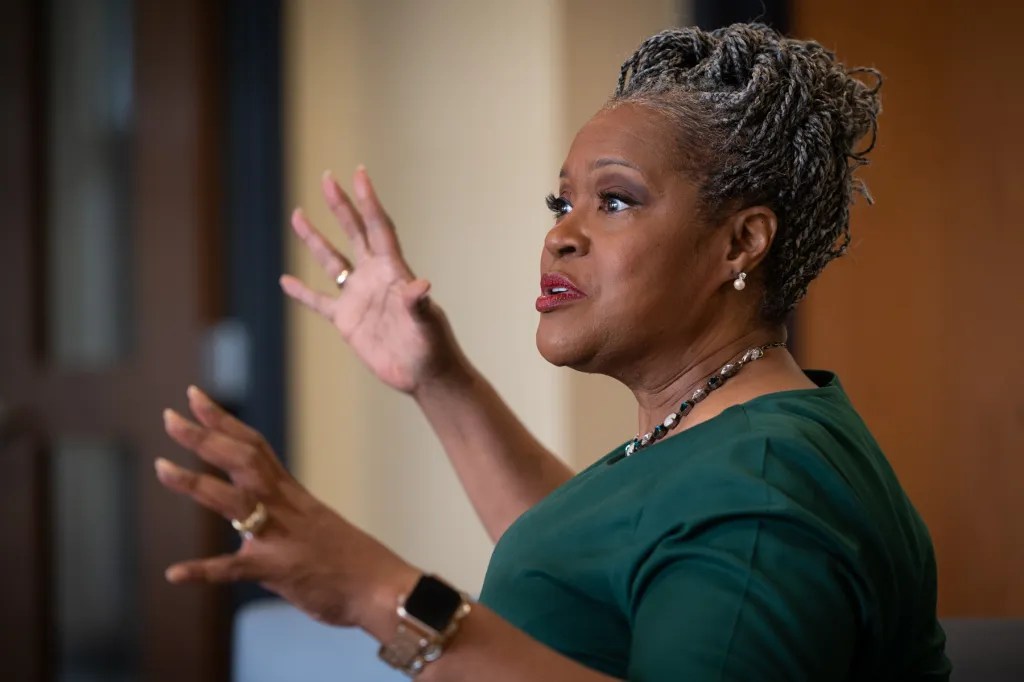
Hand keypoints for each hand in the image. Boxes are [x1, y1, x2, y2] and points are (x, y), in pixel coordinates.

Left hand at [155, 385, 417, 627]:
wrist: (381, 587)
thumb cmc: (350, 560)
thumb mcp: (312, 525)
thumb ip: (276, 520)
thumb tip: (245, 525)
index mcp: (292, 494)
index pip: (254, 446)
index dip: (223, 421)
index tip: (194, 397)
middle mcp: (285, 506)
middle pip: (242, 460)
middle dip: (204, 438)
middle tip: (170, 418)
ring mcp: (280, 536)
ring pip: (234, 502)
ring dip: (196, 484)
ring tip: (162, 468)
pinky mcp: (277, 569)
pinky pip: (235, 568)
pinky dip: (203, 570)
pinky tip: (174, 573)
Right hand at [281, 168, 465, 393]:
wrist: (425, 375)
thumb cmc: (434, 347)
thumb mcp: (428, 324)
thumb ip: (418, 304)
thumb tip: (420, 286)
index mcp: (394, 272)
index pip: (379, 229)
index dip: (369, 202)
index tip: (359, 174)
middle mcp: (374, 278)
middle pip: (354, 234)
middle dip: (341, 207)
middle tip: (326, 179)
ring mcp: (359, 297)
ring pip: (332, 261)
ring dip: (315, 240)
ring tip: (297, 215)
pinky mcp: (348, 321)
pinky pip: (320, 303)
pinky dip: (302, 293)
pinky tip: (285, 281)